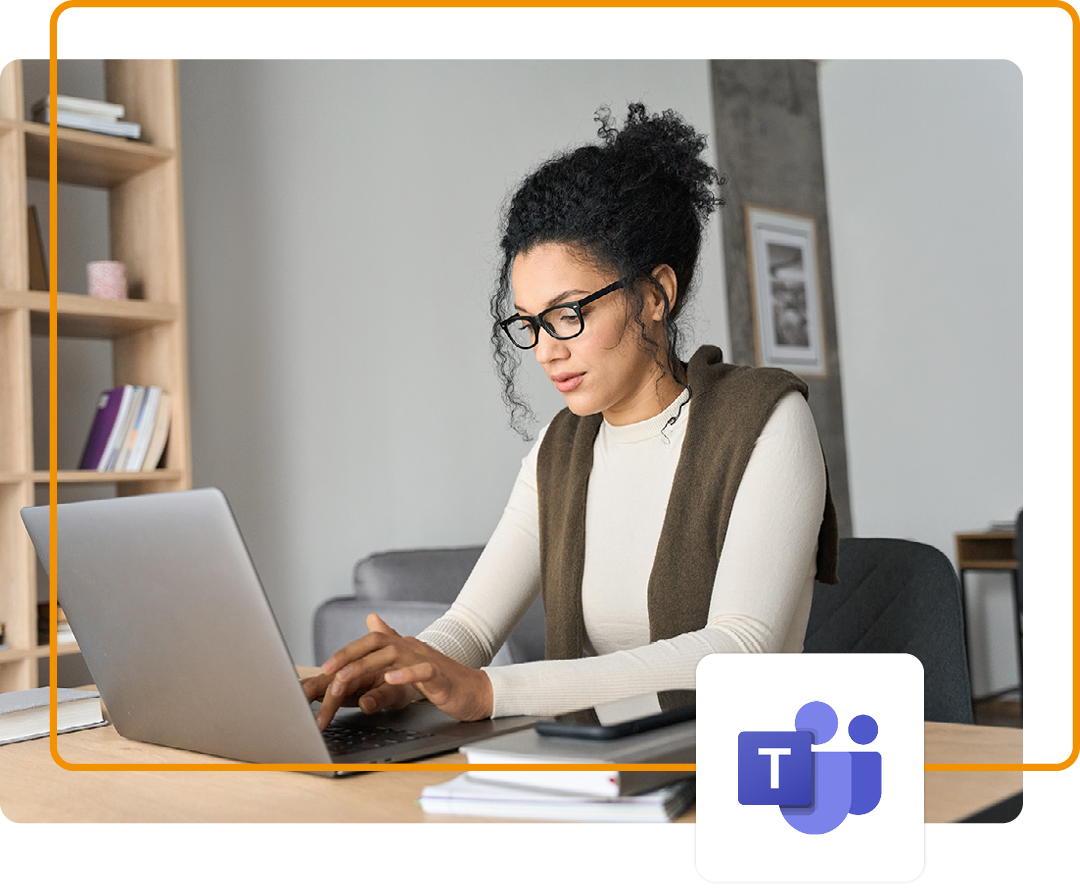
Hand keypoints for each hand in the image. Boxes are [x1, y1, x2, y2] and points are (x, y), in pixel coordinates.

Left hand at [304, 613, 493, 729]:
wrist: (476, 691)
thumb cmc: (442, 679)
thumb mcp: (410, 660)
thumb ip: (391, 639)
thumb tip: (371, 617)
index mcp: (404, 646)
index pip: (372, 641)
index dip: (347, 651)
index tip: (327, 666)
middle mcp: (414, 648)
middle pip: (378, 643)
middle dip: (349, 657)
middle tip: (328, 671)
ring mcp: (428, 661)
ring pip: (395, 655)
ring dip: (367, 665)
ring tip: (346, 677)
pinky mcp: (442, 678)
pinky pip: (424, 672)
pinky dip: (406, 674)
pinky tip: (390, 680)